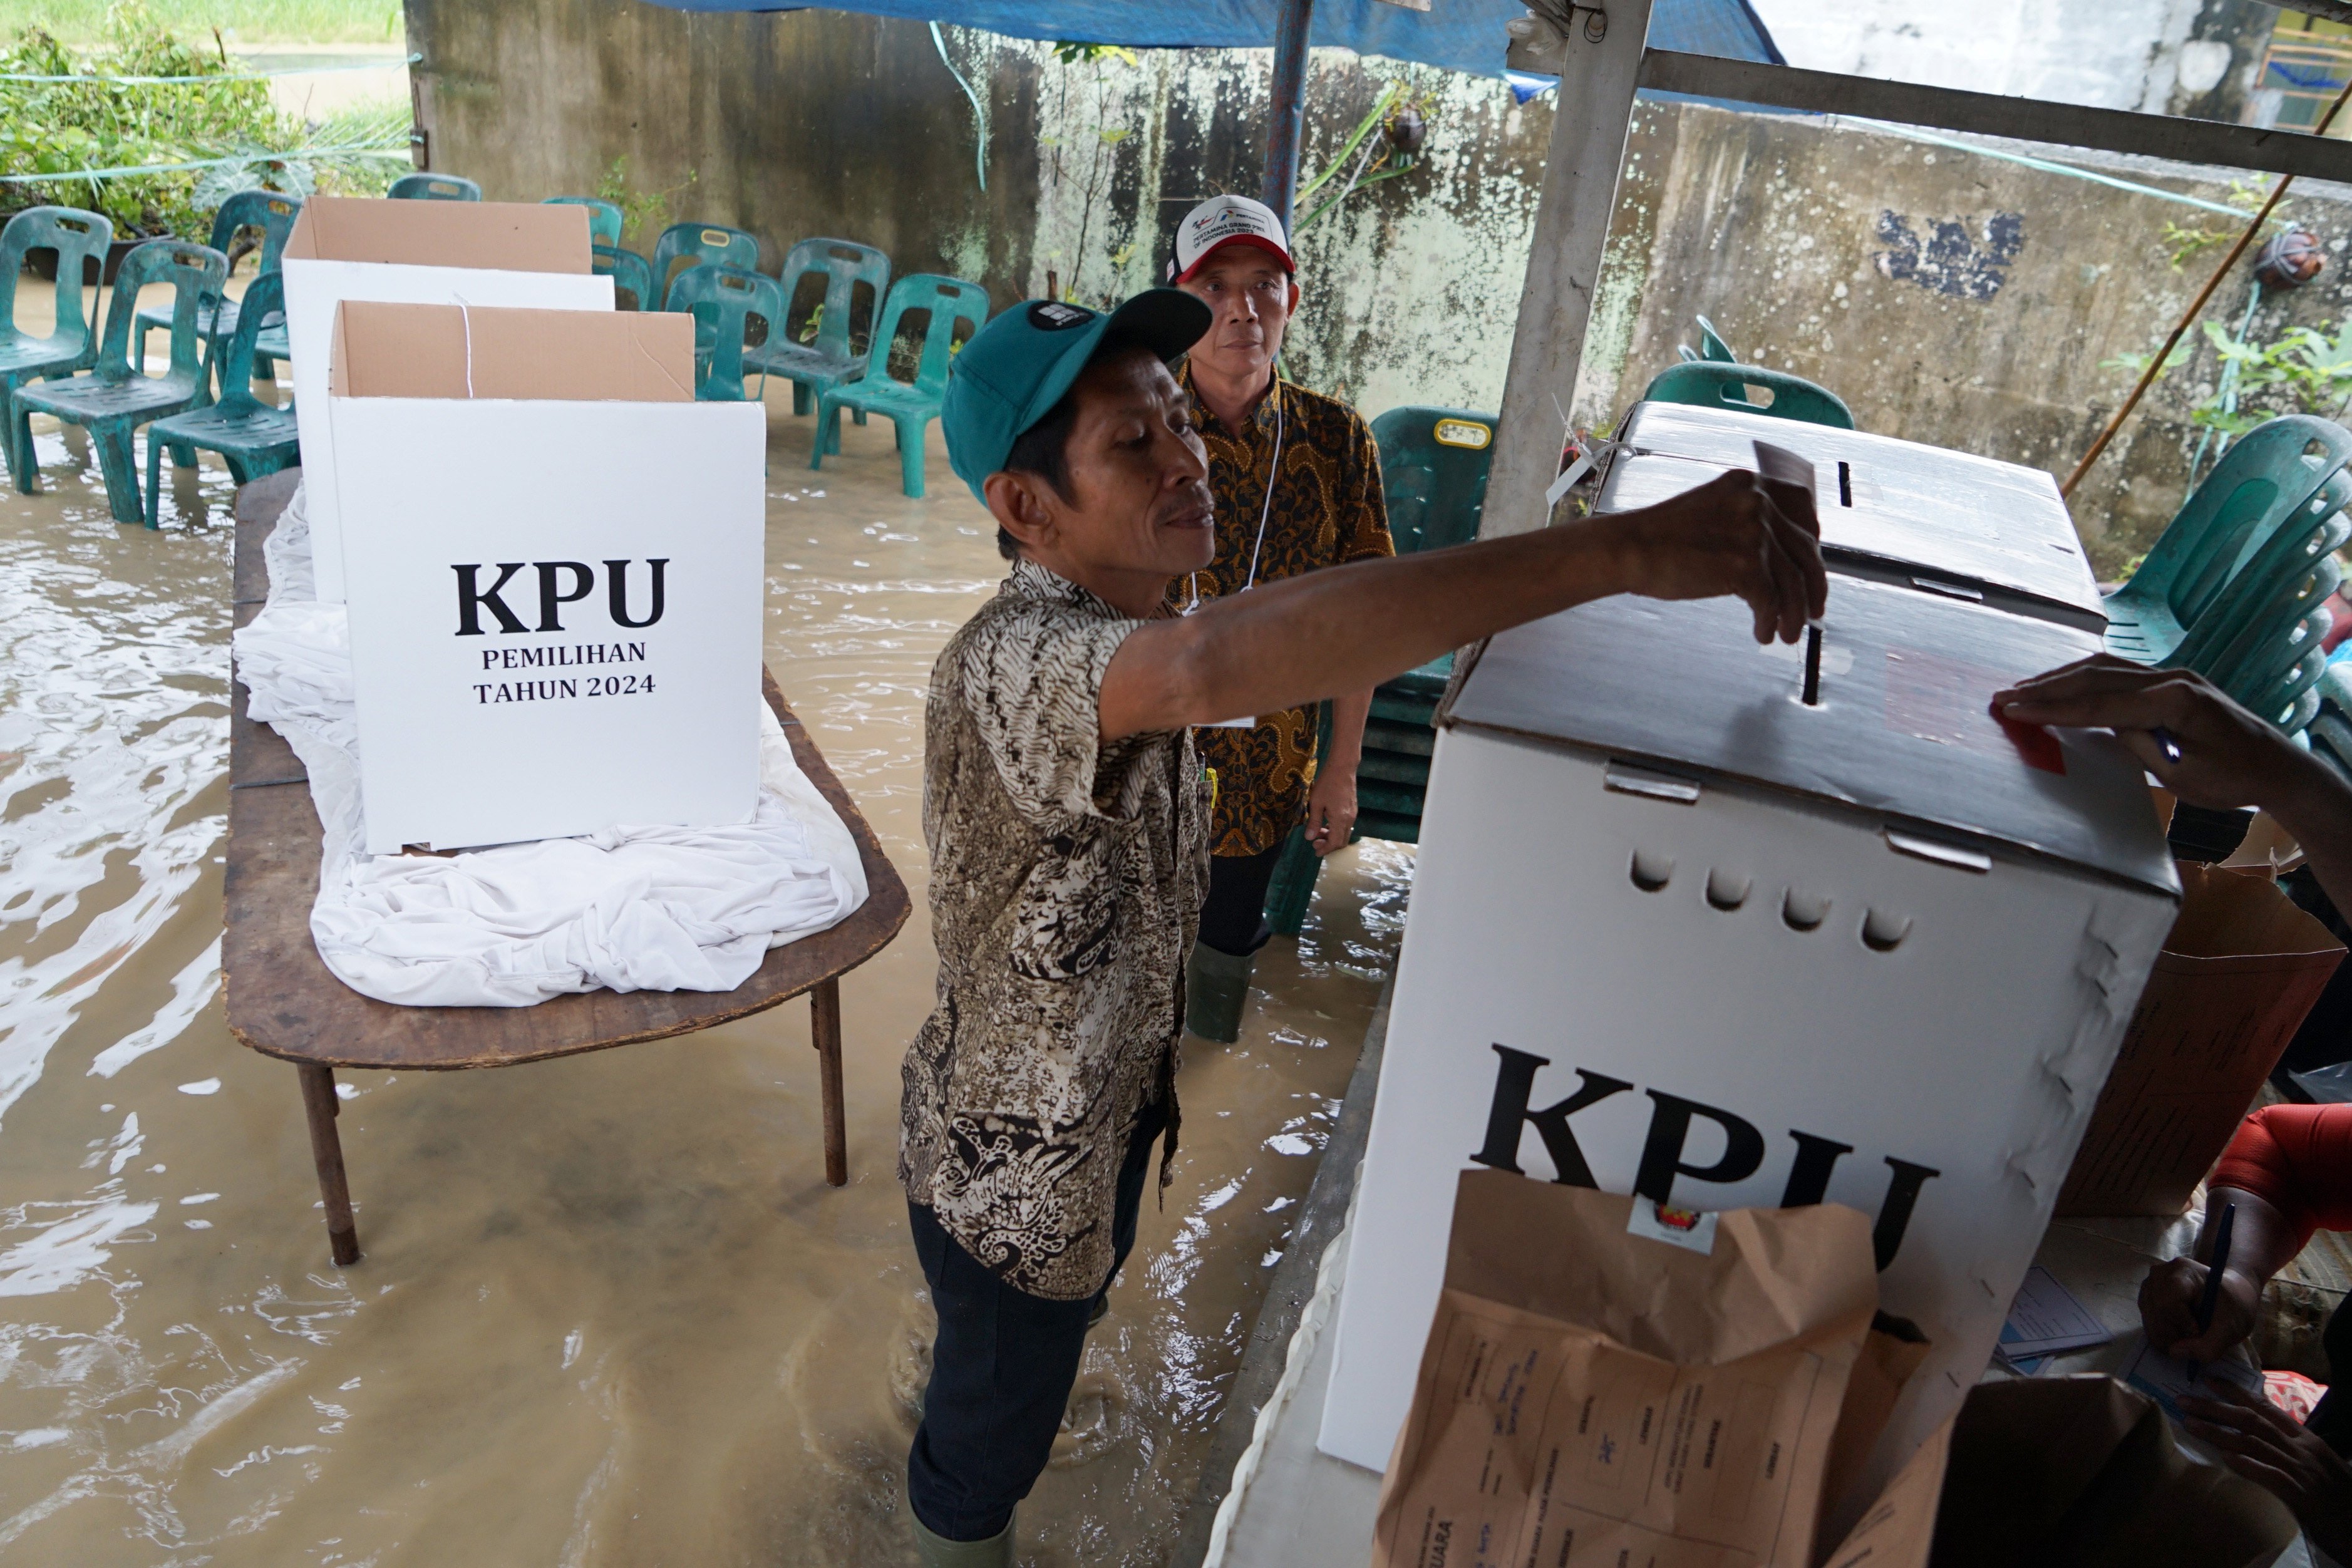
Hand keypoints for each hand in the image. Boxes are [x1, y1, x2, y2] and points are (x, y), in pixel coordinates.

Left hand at [1304, 766, 1356, 857]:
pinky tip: (1326, 822)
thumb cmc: (1327, 783)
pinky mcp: (1353, 808)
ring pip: (1344, 833)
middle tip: (1315, 842)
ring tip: (1318, 831)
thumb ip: (1314, 822)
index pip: (1334, 842)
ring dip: (1332, 836)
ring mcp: (1353, 814)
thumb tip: (1309, 838)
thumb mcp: (1316, 803)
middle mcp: (1349, 819)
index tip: (1316, 852)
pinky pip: (1346, 825)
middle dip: (1328, 845)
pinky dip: (1336, 828)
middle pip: (1341, 841)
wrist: (1343, 767)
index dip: (1325, 849)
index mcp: (1340, 820)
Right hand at [1600, 467, 1827, 645]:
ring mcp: (1754, 533)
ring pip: (1794, 581)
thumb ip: (1743, 519)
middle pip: (1806, 549)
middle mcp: (1757, 503)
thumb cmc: (1659, 537)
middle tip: (1814, 608)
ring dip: (1794, 613)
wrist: (1630, 548)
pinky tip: (1762, 633)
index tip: (1812, 562)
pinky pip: (1771, 601)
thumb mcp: (1710, 510)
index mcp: (1749, 485)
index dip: (1813, 537)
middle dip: (1815, 585)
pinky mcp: (1745, 566)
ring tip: (1787, 634)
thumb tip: (1773, 557)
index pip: (1802, 505)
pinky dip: (1770, 622)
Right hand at [1994, 656, 2322, 813]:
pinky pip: (2119, 673)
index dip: (2053, 708)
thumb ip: (2139, 744)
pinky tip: (2064, 685)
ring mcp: (2173, 675)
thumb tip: (2106, 725)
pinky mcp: (2172, 682)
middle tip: (2004, 695)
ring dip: (2061, 678)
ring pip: (2105, 668)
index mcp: (2174, 700)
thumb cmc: (2233, 779)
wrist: (2276, 767)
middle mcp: (2171, 677)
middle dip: (2046, 687)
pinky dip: (2085, 679)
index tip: (2014, 709)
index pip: (2099, 703)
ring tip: (2024, 689)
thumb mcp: (2180, 774)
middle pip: (2096, 676)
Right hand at [2139, 1254, 2259, 1361]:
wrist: (2228, 1298)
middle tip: (2196, 1340)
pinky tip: (2180, 1333)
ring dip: (2168, 1337)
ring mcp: (2149, 1285)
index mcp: (2184, 1271)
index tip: (2199, 1332)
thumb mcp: (2231, 1329)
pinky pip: (2147, 1323)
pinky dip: (2162, 1335)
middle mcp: (2160, 1274)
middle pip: (2156, 1312)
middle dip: (2175, 1334)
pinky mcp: (2146, 1298)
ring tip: (2190, 1337)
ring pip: (2149, 1320)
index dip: (2181, 1322)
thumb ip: (2209, 1346)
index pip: (2168, 1301)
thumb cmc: (2232, 1308)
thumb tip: (2174, 1352)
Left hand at [2180, 1381, 2351, 1559]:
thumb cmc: (2341, 1496)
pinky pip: (2270, 1475)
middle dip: (2216, 1408)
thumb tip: (2257, 1439)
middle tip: (2185, 1401)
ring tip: (2191, 1424)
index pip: (2267, 1409)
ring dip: (2219, 1432)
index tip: (2209, 1380)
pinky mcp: (2301, 1495)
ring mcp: (2301, 1470)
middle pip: (2252, 1421)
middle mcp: (2302, 1450)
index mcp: (2306, 1440)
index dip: (2236, 1392)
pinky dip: (2248, 1464)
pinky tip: (2226, 1458)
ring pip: (2254, 1444)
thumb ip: (2290, 1450)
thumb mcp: (2318, 1465)